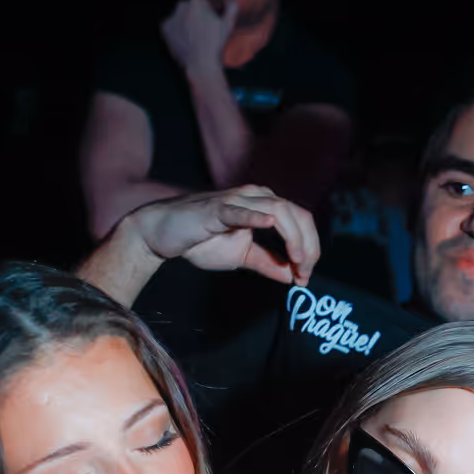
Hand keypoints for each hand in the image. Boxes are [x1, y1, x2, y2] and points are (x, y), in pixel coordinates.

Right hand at [120, 185, 319, 285]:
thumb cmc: (200, 240)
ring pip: (278, 211)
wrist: (163, 233)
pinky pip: (239, 211)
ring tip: (297, 260)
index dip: (310, 249)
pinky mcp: (216, 209)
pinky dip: (256, 216)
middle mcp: (255, 196)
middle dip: (308, 246)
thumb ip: (268, 264)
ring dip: (293, 237)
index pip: (300, 221)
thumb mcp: (242, 256)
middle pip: (297, 214)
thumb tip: (292, 277)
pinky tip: (270, 222)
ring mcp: (236, 200)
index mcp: (264, 205)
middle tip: (305, 273)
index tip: (305, 276)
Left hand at [161, 0, 235, 77]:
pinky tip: (186, 40)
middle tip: (204, 33)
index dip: (209, 14)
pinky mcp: (165, 28)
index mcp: (196, 1)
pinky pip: (173, 27)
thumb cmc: (216, 44)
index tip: (212, 26)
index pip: (203, 4)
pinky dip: (178, 32)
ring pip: (182, 18)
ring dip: (187, 24)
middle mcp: (181, 5)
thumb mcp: (229, 22)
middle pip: (191, 9)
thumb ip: (231, 5)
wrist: (201, 64)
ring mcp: (171, 17)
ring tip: (195, 38)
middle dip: (197, 17)